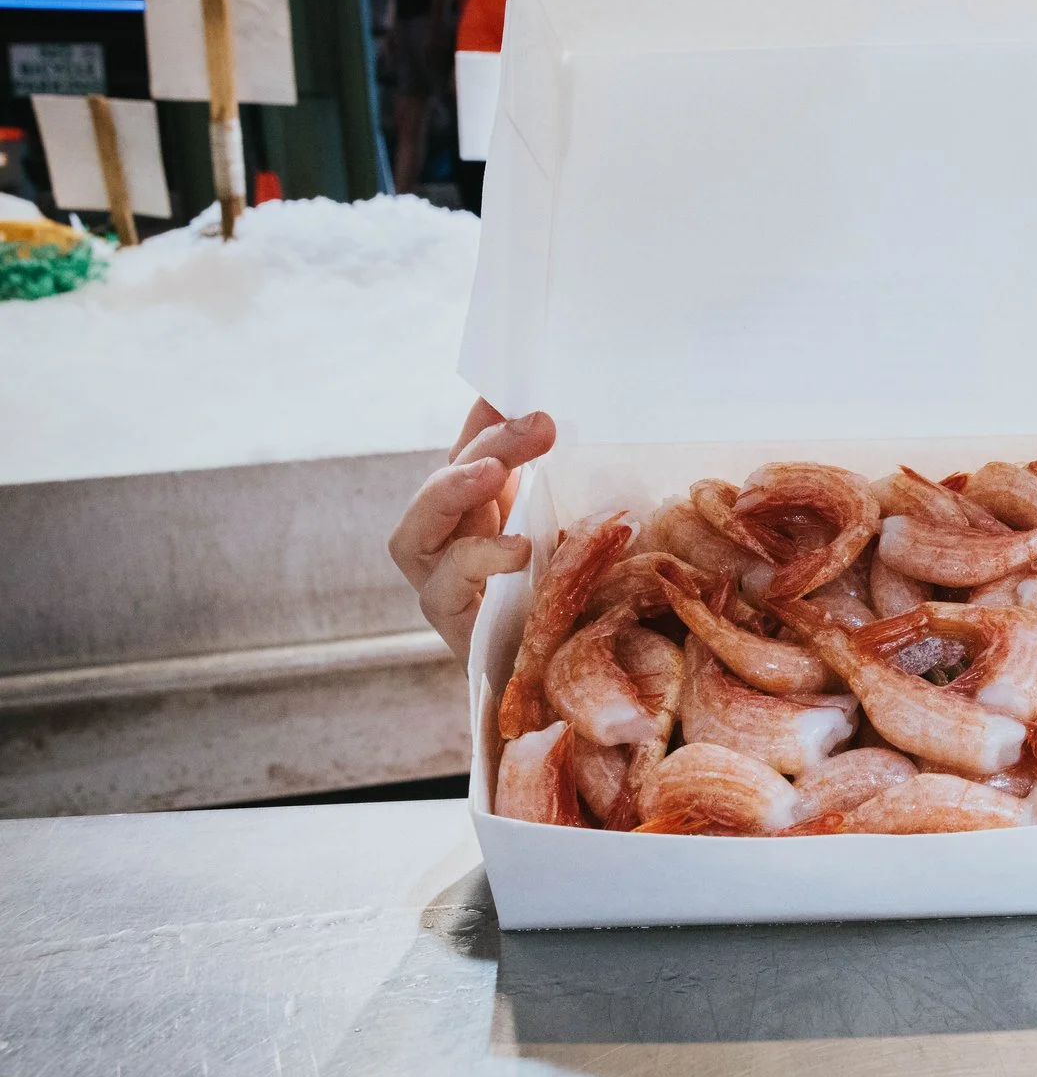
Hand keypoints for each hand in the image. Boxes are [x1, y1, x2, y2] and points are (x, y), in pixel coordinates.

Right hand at [389, 400, 555, 665]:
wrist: (575, 689)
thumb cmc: (580, 607)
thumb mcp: (584, 536)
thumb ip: (569, 492)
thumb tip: (567, 426)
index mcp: (479, 520)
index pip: (466, 456)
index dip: (480, 420)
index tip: (510, 387)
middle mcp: (448, 550)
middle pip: (441, 487)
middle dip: (483, 447)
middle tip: (538, 424)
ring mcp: (441, 591)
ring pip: (412, 536)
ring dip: (449, 493)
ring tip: (493, 471)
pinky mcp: (451, 630)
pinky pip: (443, 591)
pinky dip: (477, 560)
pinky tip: (516, 547)